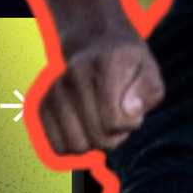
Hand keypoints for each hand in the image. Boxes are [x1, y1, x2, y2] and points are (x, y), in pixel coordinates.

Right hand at [35, 37, 164, 158]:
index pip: (114, 121)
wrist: (95, 46)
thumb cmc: (128, 67)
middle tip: (118, 115)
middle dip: (115, 135)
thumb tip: (129, 110)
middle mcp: (74, 76)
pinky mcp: (43, 106)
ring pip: (76, 146)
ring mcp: (55, 91)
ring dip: (94, 142)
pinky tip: (83, 128)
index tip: (133, 109)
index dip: (131, 123)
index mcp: (105, 65)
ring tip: (100, 121)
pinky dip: (74, 146)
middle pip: (98, 138)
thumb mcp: (150, 73)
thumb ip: (147, 92)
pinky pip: (57, 146)